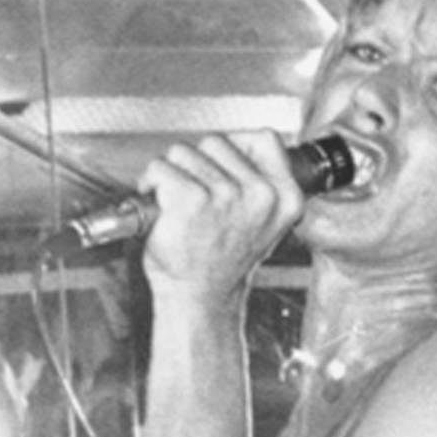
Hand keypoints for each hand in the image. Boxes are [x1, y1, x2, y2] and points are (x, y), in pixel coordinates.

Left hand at [134, 131, 304, 292]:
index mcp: (285, 198)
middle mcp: (261, 195)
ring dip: (173, 174)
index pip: (264, 139)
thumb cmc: (221, 261)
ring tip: (180, 207)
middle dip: (198, 164)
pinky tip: (162, 208)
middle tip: (198, 200)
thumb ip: (261, 181)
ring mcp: (227, 195)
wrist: (199, 297)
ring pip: (184, 151)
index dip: (236, 149)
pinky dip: (151, 184)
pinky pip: (160, 168)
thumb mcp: (261, 220)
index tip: (224, 171)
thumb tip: (238, 145)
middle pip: (216, 141)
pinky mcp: (192, 199)